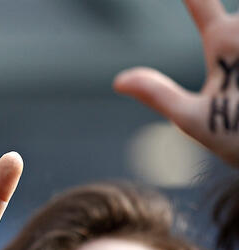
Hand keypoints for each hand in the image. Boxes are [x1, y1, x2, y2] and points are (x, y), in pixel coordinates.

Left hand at [114, 0, 238, 166]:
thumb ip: (160, 96)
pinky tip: (238, 32)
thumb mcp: (196, 120)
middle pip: (237, 6)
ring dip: (238, 21)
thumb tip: (117, 81)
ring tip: (231, 41)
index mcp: (224, 41)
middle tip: (224, 20)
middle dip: (221, 6)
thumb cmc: (238, 141)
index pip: (202, 2)